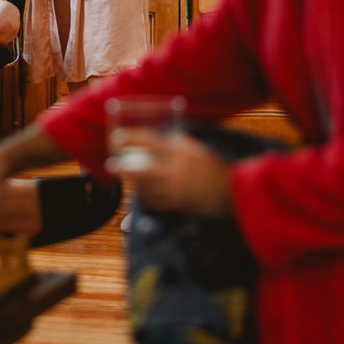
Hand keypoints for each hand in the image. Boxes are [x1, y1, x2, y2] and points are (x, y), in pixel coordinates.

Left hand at [106, 128, 232, 217]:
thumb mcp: (196, 149)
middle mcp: (172, 171)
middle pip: (138, 170)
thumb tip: (161, 138)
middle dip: (122, 169)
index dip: (130, 138)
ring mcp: (172, 191)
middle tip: (112, 166)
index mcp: (178, 153)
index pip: (147, 141)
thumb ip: (178, 144)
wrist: (231, 195)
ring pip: (143, 188)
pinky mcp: (174, 206)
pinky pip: (154, 202)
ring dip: (136, 183)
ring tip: (132, 178)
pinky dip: (148, 197)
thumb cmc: (214, 168)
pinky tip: (148, 193)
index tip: (118, 138)